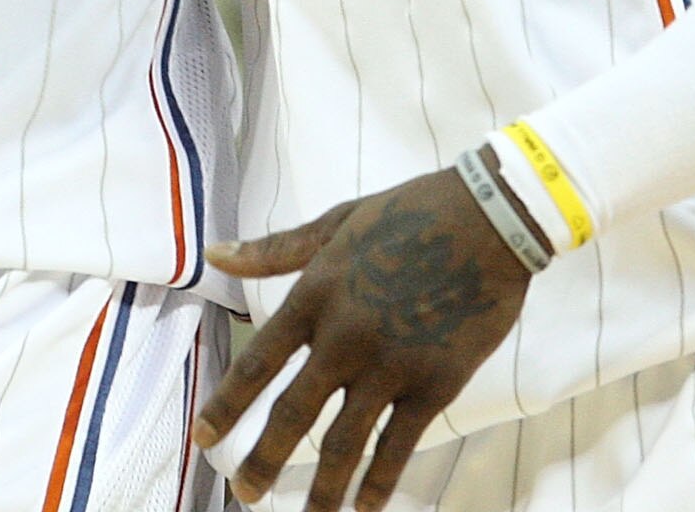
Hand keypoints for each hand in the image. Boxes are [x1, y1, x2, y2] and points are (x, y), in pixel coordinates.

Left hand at [194, 168, 531, 510]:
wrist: (490, 218)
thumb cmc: (409, 212)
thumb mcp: (335, 223)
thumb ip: (275, 250)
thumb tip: (216, 254)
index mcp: (316, 293)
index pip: (258, 361)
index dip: (227, 405)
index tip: (204, 438)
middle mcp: (345, 336)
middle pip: (292, 413)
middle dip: (263, 459)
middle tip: (244, 494)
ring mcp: (391, 364)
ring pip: (344, 442)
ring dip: (322, 489)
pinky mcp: (435, 384)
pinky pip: (398, 445)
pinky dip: (379, 482)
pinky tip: (365, 508)